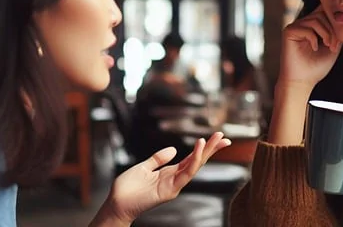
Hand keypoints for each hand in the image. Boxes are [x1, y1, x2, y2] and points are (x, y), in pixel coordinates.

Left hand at [93, 132, 230, 225]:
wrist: (116, 203)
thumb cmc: (127, 188)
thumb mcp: (143, 167)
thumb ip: (158, 158)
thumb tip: (173, 149)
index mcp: (170, 172)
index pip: (192, 158)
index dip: (204, 148)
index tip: (217, 139)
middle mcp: (175, 178)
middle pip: (198, 161)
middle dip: (212, 150)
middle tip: (225, 138)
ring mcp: (174, 185)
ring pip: (195, 166)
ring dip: (206, 152)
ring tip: (216, 139)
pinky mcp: (170, 190)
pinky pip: (185, 173)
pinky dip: (194, 161)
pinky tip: (199, 148)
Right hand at [278, 4, 341, 93]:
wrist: (302, 81)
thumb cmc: (316, 67)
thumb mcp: (333, 46)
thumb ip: (337, 32)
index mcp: (312, 26)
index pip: (324, 10)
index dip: (334, 18)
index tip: (339, 38)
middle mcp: (303, 23)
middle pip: (322, 14)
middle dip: (332, 30)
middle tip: (334, 46)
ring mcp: (295, 27)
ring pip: (315, 20)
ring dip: (326, 34)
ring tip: (328, 47)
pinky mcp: (288, 32)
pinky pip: (306, 28)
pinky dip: (313, 39)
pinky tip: (314, 49)